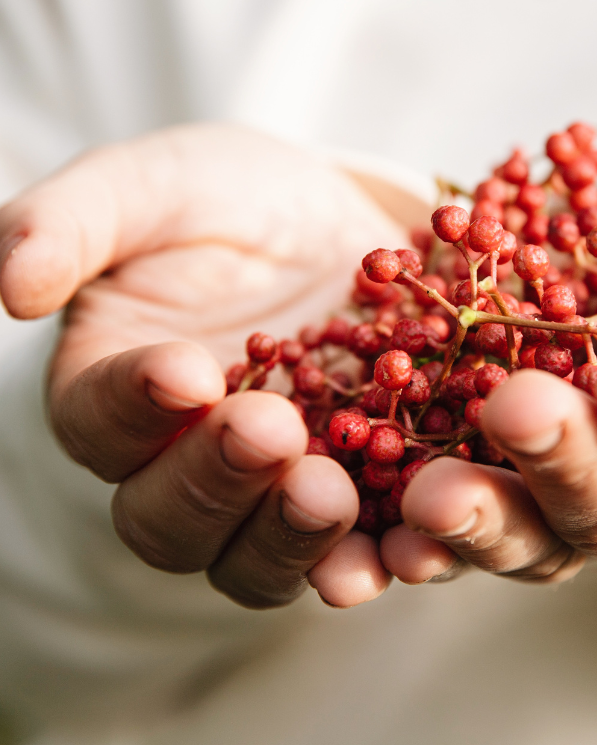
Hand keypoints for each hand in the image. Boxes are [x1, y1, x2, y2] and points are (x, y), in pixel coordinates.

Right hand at [0, 123, 416, 607]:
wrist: (333, 223)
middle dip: (216, 481)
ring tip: (330, 495)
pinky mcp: (357, 490)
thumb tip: (10, 284)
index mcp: (117, 392)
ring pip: (257, 559)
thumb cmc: (225, 198)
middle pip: (172, 519)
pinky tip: (408, 550)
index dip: (133, 405)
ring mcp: (272, 488)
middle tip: (268, 431)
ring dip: (290, 540)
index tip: (185, 368)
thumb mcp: (152, 185)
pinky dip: (377, 558)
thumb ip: (76, 221)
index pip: (99, 422)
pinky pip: (357, 549)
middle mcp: (184, 462)